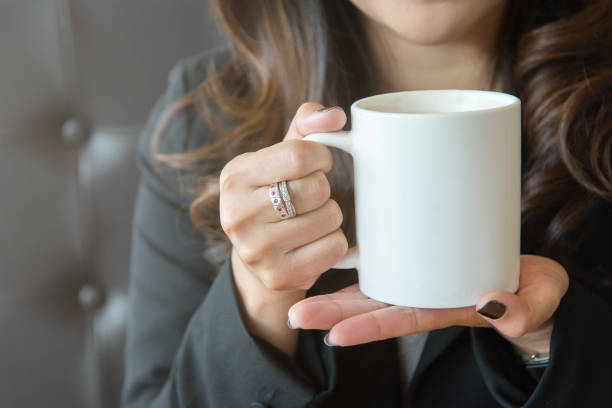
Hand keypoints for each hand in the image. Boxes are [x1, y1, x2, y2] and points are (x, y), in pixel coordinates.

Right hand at [219, 103, 347, 355]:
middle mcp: (237, 215)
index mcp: (234, 176)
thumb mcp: (280, 155)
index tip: (319, 163)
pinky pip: (334, 247)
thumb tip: (336, 115)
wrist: (258, 255)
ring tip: (310, 218)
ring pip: (330, 217)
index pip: (298, 155)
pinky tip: (314, 241)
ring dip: (330, 215)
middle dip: (324, 188)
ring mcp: (255, 250)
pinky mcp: (279, 276)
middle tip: (310, 196)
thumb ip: (307, 126)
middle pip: (316, 189)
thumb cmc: (275, 192)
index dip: (321, 156)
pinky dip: (334, 242)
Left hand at [288, 255, 568, 356]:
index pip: (401, 320)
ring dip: (334, 295)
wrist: (532, 282)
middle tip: (295, 315)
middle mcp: (425, 299)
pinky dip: (357, 268)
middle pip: (374, 308)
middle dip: (333, 314)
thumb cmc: (533, 294)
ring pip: (372, 291)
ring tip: (297, 299)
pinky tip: (329, 262)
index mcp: (446, 310)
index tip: (334, 335)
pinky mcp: (421, 263)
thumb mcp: (537, 303)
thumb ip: (524, 311)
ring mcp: (420, 282)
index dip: (368, 328)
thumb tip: (499, 307)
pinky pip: (385, 268)